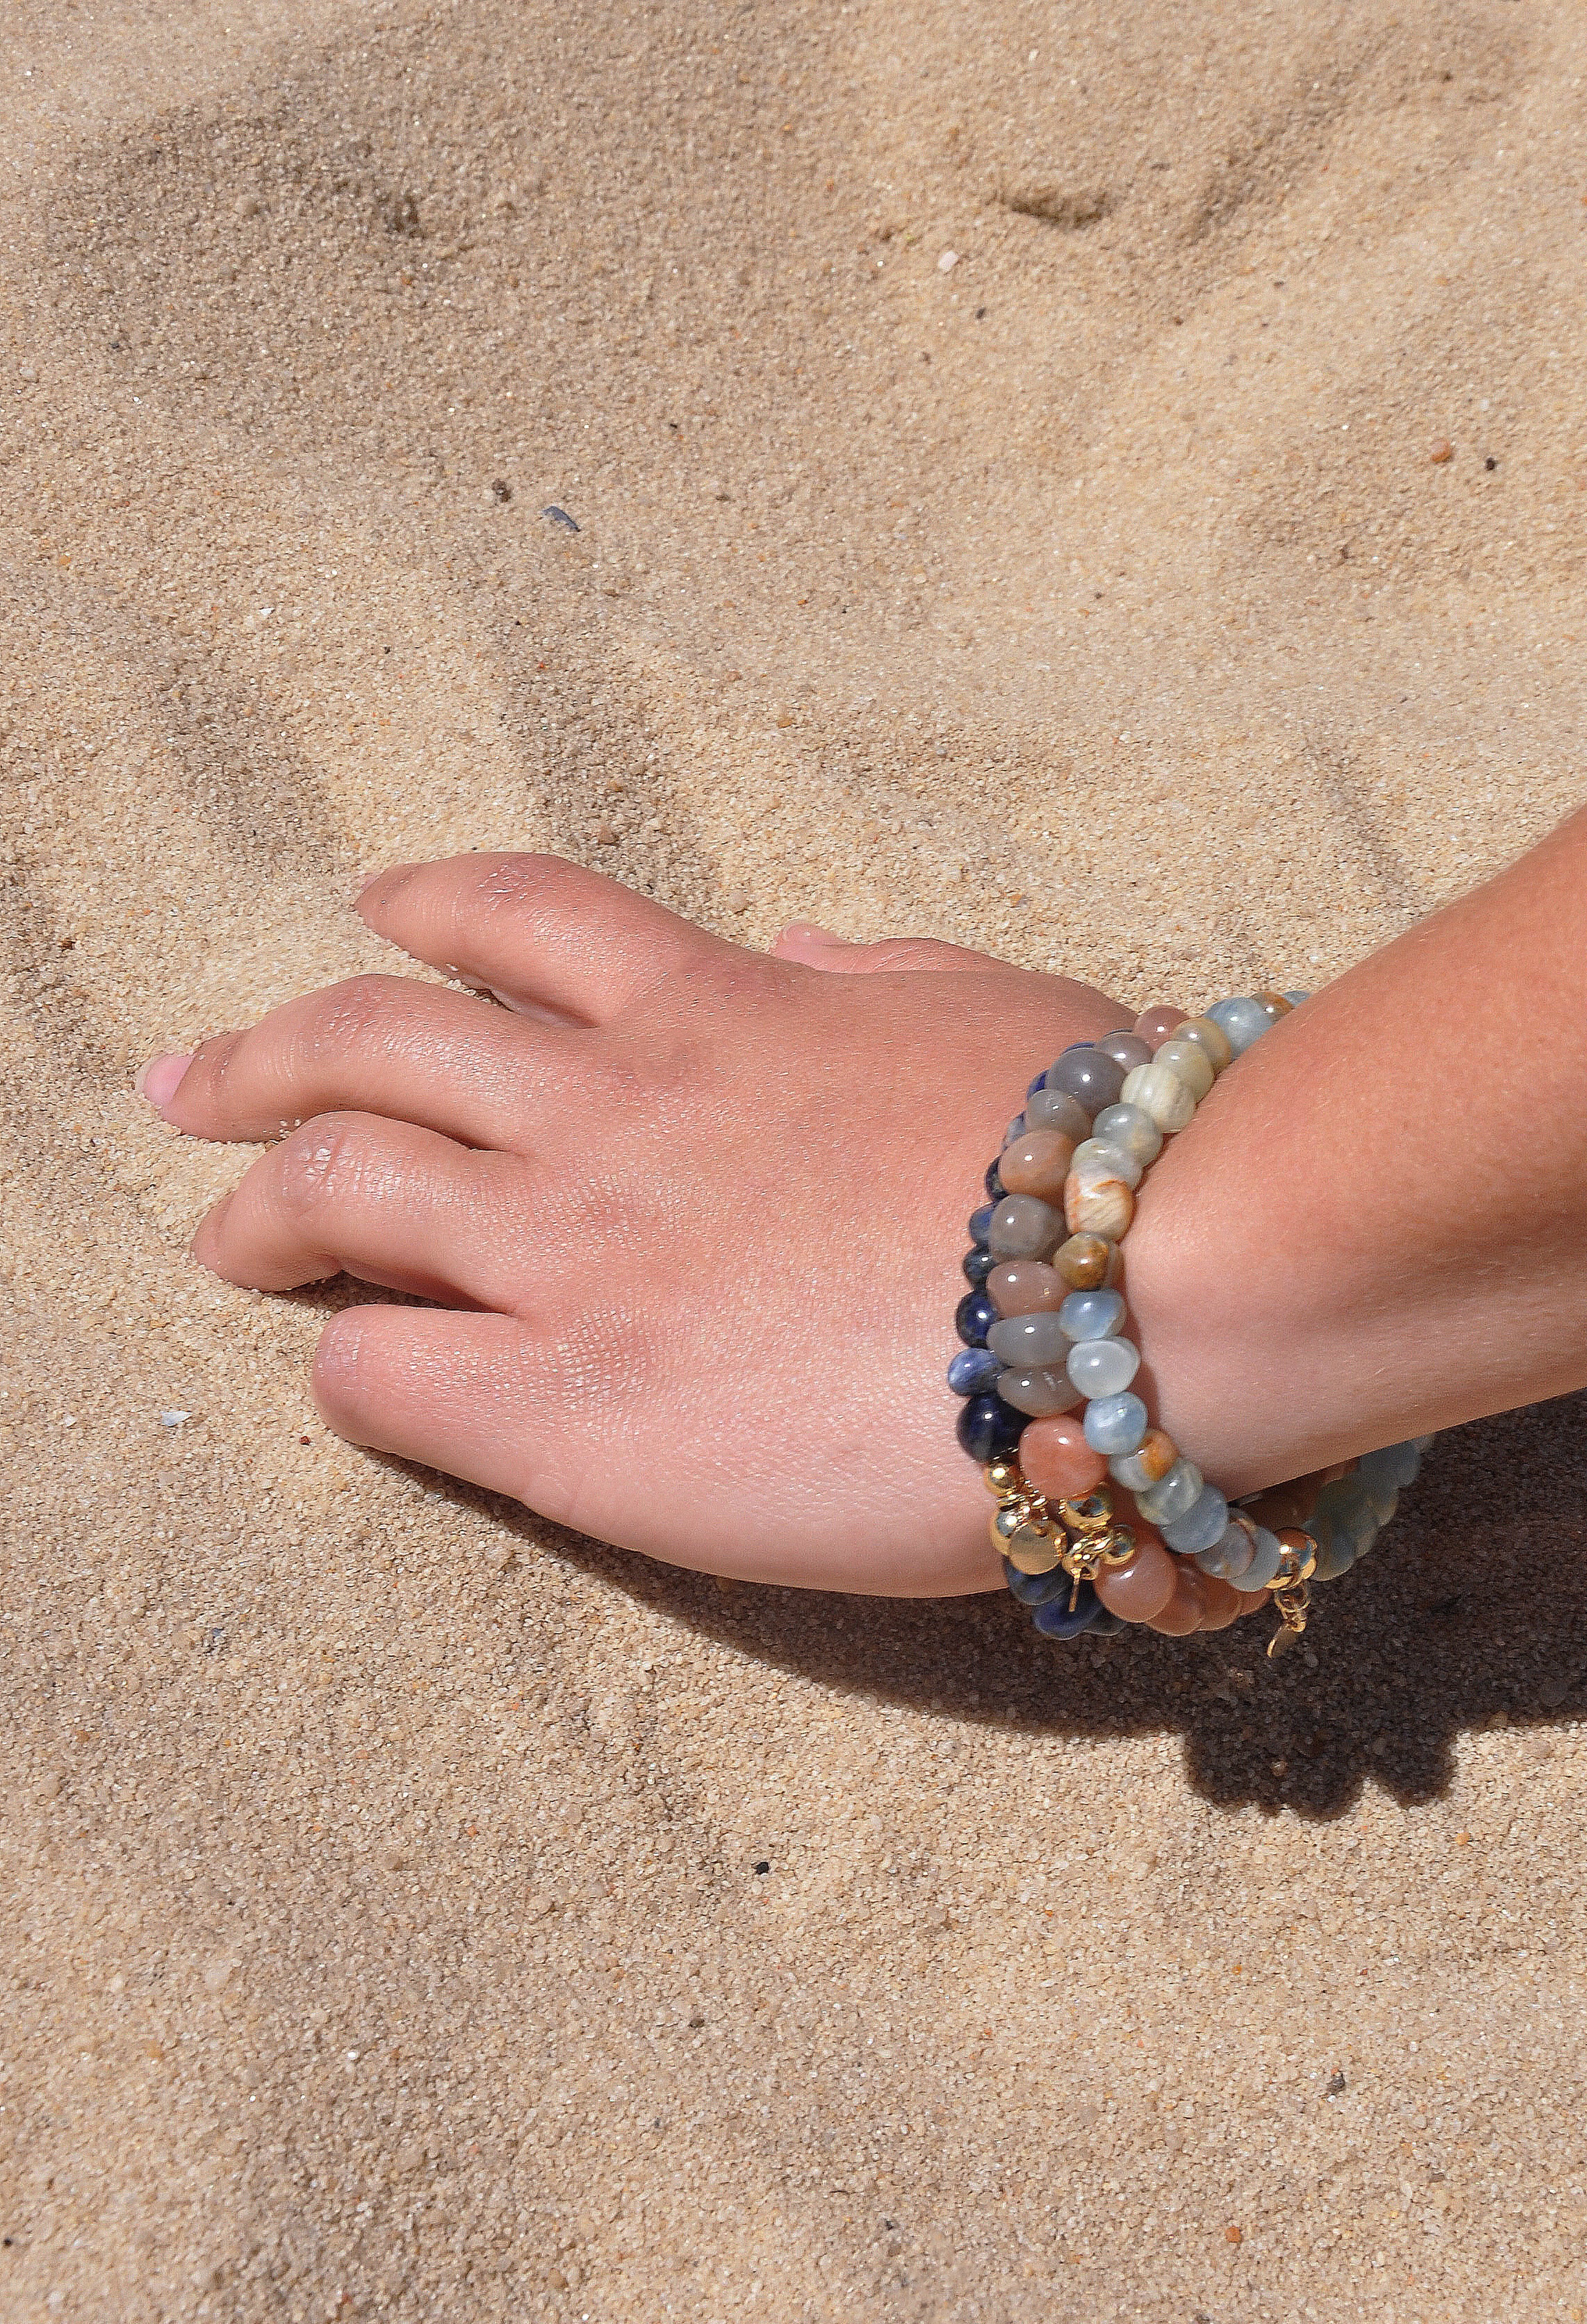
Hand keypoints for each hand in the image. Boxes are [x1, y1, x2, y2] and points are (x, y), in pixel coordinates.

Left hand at [139, 856, 1129, 1595]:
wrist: (1153, 1286)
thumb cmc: (1115, 1148)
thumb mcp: (990, 1007)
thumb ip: (871, 975)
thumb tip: (800, 948)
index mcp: (718, 1007)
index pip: (519, 919)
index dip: (423, 908)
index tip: (370, 916)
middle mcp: (612, 1110)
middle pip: (370, 1044)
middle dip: (263, 1057)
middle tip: (195, 1085)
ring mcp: (577, 1255)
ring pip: (337, 1193)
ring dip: (255, 1206)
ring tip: (218, 1237)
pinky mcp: (576, 1415)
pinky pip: (385, 1379)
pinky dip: (343, 1369)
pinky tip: (341, 1381)